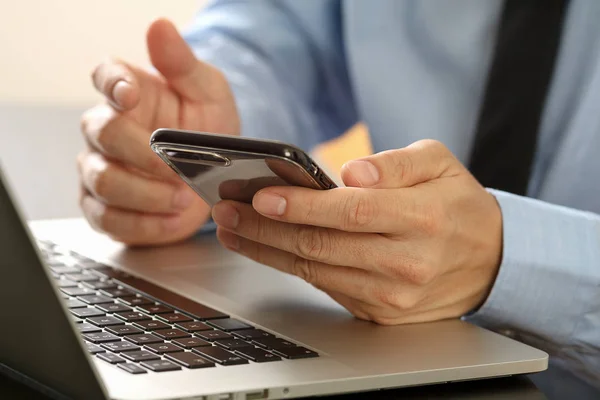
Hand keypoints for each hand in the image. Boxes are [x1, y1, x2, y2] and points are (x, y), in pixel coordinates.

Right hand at [78, 18, 238, 245]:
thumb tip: (160, 27)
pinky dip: (142, 224)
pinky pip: (109, 219)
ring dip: (146, 195)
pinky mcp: (105, 207)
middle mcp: (106, 128)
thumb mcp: (208, 92)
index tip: (132, 95)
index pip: (105, 76)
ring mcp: (101, 169)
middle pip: (103, 134)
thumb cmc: (207, 126)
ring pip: (103, 182)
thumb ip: (184, 65)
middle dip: (143, 155)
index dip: (114, 84)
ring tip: (182, 199)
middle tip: (180, 171)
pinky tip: (170, 220)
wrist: (217, 173)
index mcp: (128, 92)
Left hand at [211, 140, 502, 324]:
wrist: (490, 260)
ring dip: (267, 250)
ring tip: (233, 229)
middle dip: (265, 228)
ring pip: (316, 271)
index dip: (302, 205)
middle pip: (322, 245)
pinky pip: (327, 287)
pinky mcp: (382, 313)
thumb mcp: (440, 163)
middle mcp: (406, 262)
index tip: (261, 195)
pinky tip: (268, 250)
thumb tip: (352, 172)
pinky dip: (292, 268)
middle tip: (226, 211)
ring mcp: (392, 294)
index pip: (351, 212)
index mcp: (423, 217)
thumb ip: (395, 163)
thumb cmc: (458, 204)